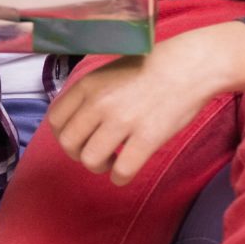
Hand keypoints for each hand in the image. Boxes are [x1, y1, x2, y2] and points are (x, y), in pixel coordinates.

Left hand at [46, 22, 244, 184]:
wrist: (189, 66)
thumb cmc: (150, 68)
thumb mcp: (107, 73)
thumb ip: (88, 95)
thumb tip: (75, 122)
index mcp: (87, 86)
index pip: (55, 121)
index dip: (64, 135)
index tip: (79, 139)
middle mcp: (99, 104)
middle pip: (68, 144)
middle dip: (79, 154)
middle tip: (97, 152)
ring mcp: (122, 121)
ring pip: (90, 160)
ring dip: (100, 167)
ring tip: (113, 160)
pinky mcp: (147, 138)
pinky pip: (122, 171)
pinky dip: (120, 177)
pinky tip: (126, 172)